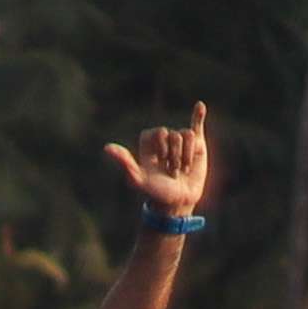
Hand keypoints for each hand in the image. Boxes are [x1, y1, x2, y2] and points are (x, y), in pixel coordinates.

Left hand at [105, 103, 214, 221]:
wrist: (178, 202)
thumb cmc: (156, 192)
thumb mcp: (139, 178)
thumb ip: (125, 162)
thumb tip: (106, 147)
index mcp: (149, 145)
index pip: (156, 132)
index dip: (160, 144)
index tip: (160, 160)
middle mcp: (164, 142)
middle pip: (172, 134)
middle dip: (174, 154)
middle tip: (172, 172)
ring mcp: (181, 143)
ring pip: (187, 135)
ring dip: (186, 155)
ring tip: (183, 169)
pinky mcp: (196, 146)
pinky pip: (197, 126)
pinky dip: (199, 115)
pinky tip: (200, 106)